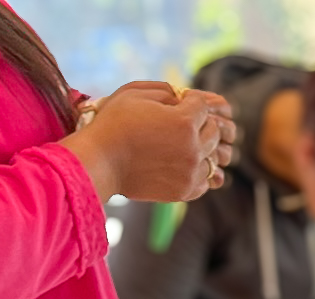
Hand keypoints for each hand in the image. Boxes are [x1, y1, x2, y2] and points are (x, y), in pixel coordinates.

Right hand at [61, 83, 235, 202]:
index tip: (179, 103)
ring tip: (180, 145)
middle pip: (213, 131)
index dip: (190, 101)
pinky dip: (198, 171)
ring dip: (202, 148)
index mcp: (184, 121)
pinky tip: (181, 163)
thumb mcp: (135, 93)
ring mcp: (191, 172)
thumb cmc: (114, 123)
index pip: (203, 106)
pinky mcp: (185, 191)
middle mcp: (193, 148)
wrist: (100, 161)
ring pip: (214, 157)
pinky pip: (205, 180)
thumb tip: (183, 98)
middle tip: (181, 123)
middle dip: (200, 123)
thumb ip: (166, 91)